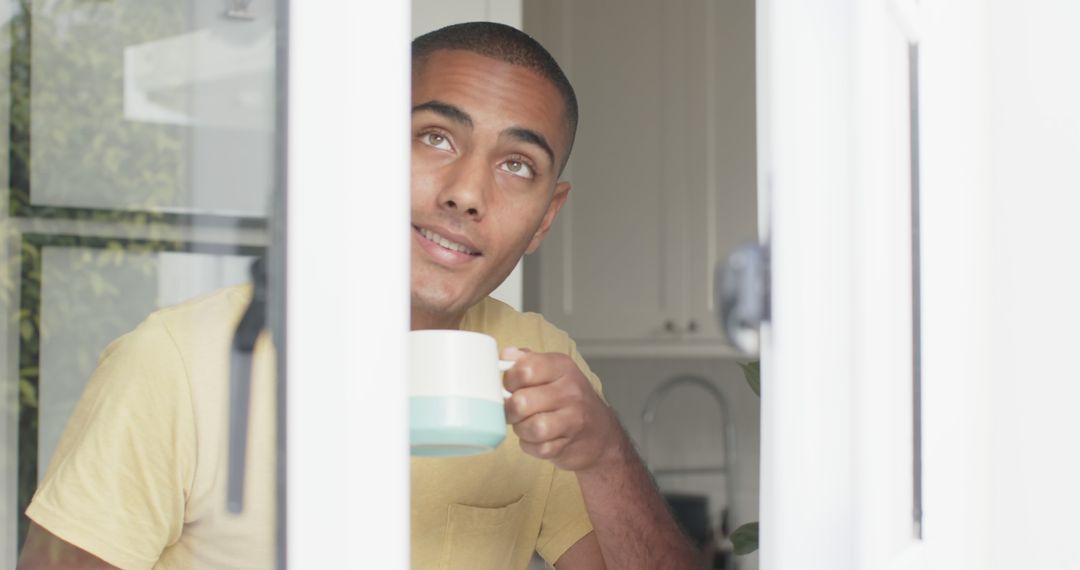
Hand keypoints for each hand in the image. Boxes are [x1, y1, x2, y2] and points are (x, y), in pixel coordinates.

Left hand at [501, 347, 623, 471]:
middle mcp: (570, 390)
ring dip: (521, 429)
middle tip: (514, 410)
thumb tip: (507, 354)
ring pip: (531, 428)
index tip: (510, 386)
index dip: (509, 381)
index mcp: (561, 367)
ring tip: (525, 425)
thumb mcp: (552, 371)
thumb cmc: (569, 399)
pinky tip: (537, 439)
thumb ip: (526, 361)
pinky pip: (538, 448)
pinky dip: (531, 446)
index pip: (524, 369)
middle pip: (521, 401)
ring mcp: (573, 418)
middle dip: (510, 410)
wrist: (600, 432)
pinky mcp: (569, 444)